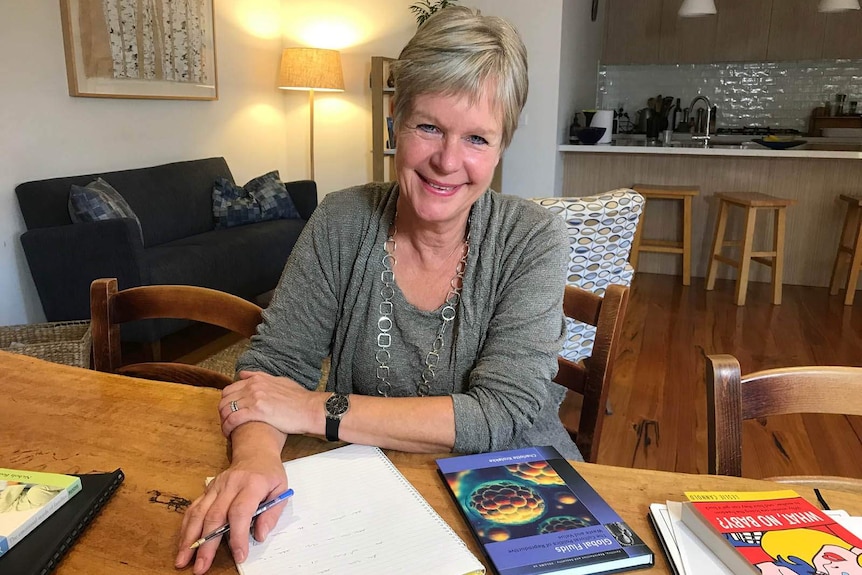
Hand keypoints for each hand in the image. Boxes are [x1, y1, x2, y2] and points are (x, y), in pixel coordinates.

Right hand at [175, 452, 286, 574]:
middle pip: (215, 516)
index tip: (239, 555)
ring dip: (189, 538)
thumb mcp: (281, 490)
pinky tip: (182, 542)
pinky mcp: (207, 489)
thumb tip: (259, 536)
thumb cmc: (270, 474)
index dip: (238, 535)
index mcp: (253, 484)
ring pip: (199, 513)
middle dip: (206, 544)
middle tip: (201, 567)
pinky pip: (194, 508)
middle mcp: (231, 484)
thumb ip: (272, 514)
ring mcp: (216, 486)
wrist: (255, 452)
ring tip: (183, 559)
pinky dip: (186, 527)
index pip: (241, 511)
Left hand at [219, 371, 321, 436]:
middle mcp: (253, 386)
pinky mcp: (257, 411)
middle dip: (222, 412)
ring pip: (226, 409)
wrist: (310, 409)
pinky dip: (227, 427)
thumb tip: (244, 374)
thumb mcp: (280, 381)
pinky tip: (229, 434)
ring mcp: (254, 398)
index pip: (230, 389)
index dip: (226, 402)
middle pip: (225, 399)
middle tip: (226, 423)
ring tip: (226, 431)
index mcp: (257, 379)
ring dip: (223, 421)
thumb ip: (260, 377)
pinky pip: (233, 419)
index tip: (228, 412)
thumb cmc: (299, 399)